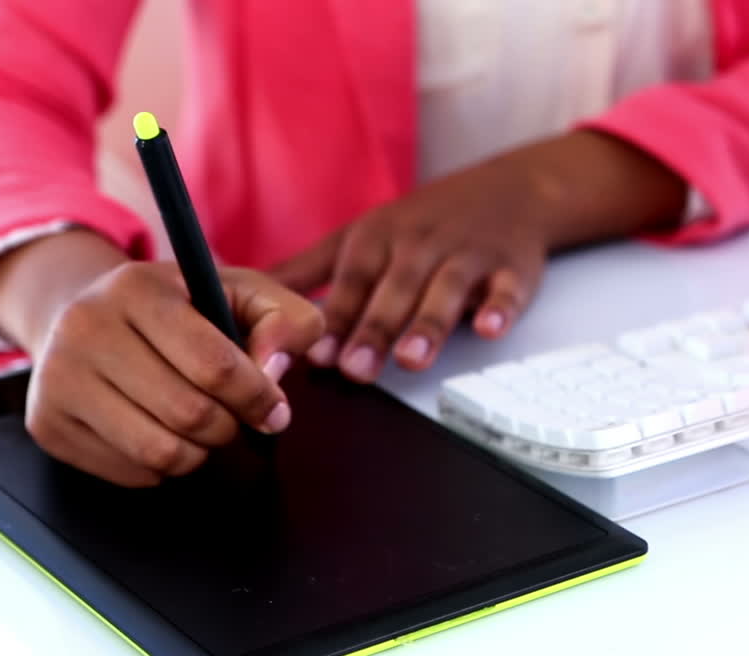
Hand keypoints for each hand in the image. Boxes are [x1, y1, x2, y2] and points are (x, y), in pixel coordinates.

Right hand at [25, 262, 324, 487]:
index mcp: (139, 288)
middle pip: (190, 414)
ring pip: (159, 452)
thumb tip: (273, 373)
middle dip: (229, 426)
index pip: (215, 365)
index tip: (274, 409)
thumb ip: (287, 321)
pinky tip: (160, 430)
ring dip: (199, 451)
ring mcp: (58, 378)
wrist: (88, 314)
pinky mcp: (46, 424)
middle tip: (234, 416)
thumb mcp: (244, 293)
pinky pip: (131, 472)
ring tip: (200, 425)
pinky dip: (164, 466)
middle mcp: (86, 327)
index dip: (258, 397)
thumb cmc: (184, 308)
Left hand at [271, 130, 687, 381]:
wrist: (509, 191)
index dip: (335, 318)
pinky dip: (500, 308)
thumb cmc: (423, 222)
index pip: (352, 282)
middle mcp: (420, 246)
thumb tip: (236, 297)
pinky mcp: (511, 268)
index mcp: (378, 240)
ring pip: (446, 291)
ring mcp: (467, 256)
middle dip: (375, 330)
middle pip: (395, 290)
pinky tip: (489, 328)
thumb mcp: (361, 236)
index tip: (313, 355)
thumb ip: (305, 272)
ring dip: (429, 324)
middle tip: (357, 370)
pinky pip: (506, 289)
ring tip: (413, 359)